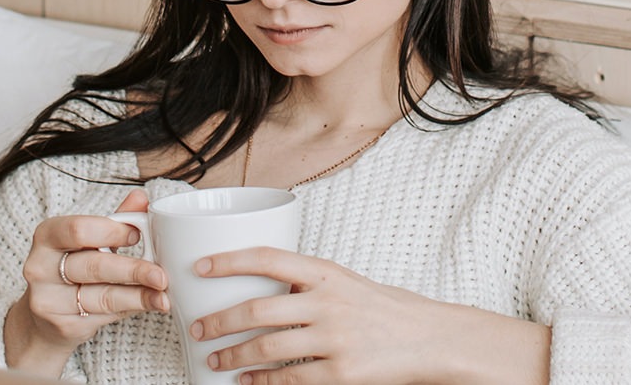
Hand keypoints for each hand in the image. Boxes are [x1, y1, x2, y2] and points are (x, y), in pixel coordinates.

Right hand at [5, 190, 170, 373]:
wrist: (45, 318)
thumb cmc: (70, 270)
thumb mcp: (87, 242)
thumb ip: (114, 221)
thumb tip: (141, 198)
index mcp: (47, 236)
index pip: (78, 230)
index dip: (111, 232)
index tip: (138, 235)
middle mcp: (40, 267)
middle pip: (93, 266)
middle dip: (132, 270)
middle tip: (160, 273)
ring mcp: (48, 300)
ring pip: (102, 296)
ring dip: (139, 295)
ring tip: (163, 294)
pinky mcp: (62, 326)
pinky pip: (105, 315)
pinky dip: (132, 308)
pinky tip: (150, 304)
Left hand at [191, 247, 549, 383]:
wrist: (433, 340)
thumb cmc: (388, 310)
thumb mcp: (348, 283)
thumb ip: (309, 285)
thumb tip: (260, 289)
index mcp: (328, 273)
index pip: (268, 258)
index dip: (228, 260)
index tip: (199, 267)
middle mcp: (329, 303)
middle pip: (257, 310)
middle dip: (218, 322)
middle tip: (197, 328)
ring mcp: (335, 340)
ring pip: (266, 349)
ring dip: (232, 356)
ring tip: (214, 360)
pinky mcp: (342, 373)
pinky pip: (289, 378)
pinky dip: (263, 382)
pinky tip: (248, 382)